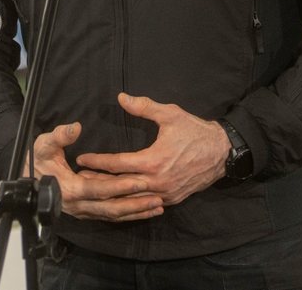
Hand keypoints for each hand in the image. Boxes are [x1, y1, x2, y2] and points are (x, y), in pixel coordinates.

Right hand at [30, 121, 163, 221]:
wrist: (27, 180)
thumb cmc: (36, 160)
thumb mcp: (44, 144)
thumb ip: (60, 135)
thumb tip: (75, 127)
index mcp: (70, 189)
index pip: (100, 189)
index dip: (121, 186)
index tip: (141, 180)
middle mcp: (79, 205)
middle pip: (112, 207)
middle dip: (136, 203)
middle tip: (158, 198)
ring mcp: (84, 211)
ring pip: (113, 215)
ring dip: (136, 212)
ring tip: (158, 207)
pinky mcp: (88, 211)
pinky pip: (111, 216)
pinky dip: (129, 215)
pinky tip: (145, 211)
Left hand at [75, 93, 230, 206]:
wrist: (222, 153)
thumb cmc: (194, 131)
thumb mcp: (170, 114)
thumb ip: (144, 107)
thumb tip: (120, 98)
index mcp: (153, 161)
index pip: (118, 164)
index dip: (98, 161)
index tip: (81, 159)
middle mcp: (156, 182)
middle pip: (120, 186)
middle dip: (99, 181)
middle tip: (79, 177)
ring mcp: (164, 194)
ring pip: (132, 199)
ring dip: (112, 194)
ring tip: (94, 188)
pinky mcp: (172, 200)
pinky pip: (146, 203)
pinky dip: (130, 201)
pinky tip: (119, 198)